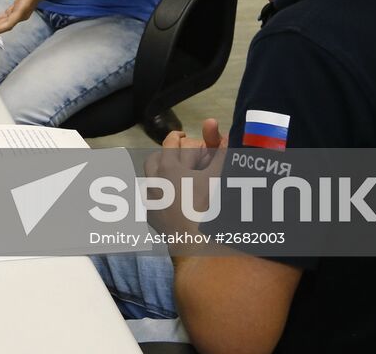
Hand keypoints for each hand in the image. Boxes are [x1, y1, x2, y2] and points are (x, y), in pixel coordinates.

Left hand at [142, 119, 225, 234]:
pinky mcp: (151, 215)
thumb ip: (221, 154)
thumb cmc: (207, 207)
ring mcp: (150, 199)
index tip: (182, 135)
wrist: (195, 242)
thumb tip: (226, 137)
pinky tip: (172, 198)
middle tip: (176, 154)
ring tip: (173, 175)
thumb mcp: (216, 177)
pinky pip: (151, 199)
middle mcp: (154, 181)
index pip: (169, 142)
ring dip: (159, 174)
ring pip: (149, 179)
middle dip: (163, 153)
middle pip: (152, 159)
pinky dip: (159, 194)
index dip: (177, 135)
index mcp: (168, 167)